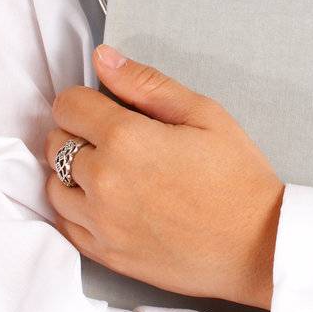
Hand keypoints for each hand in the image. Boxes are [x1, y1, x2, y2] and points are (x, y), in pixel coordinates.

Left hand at [43, 45, 285, 308]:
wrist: (258, 246)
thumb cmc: (238, 177)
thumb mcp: (204, 114)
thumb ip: (147, 84)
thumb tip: (103, 58)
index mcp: (126, 139)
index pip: (68, 105)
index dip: (83, 99)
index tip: (102, 105)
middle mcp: (104, 181)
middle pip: (55, 143)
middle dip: (77, 133)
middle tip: (114, 138)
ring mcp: (101, 222)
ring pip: (54, 186)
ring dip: (73, 173)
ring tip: (112, 171)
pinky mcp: (106, 253)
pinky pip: (64, 225)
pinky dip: (76, 208)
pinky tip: (106, 201)